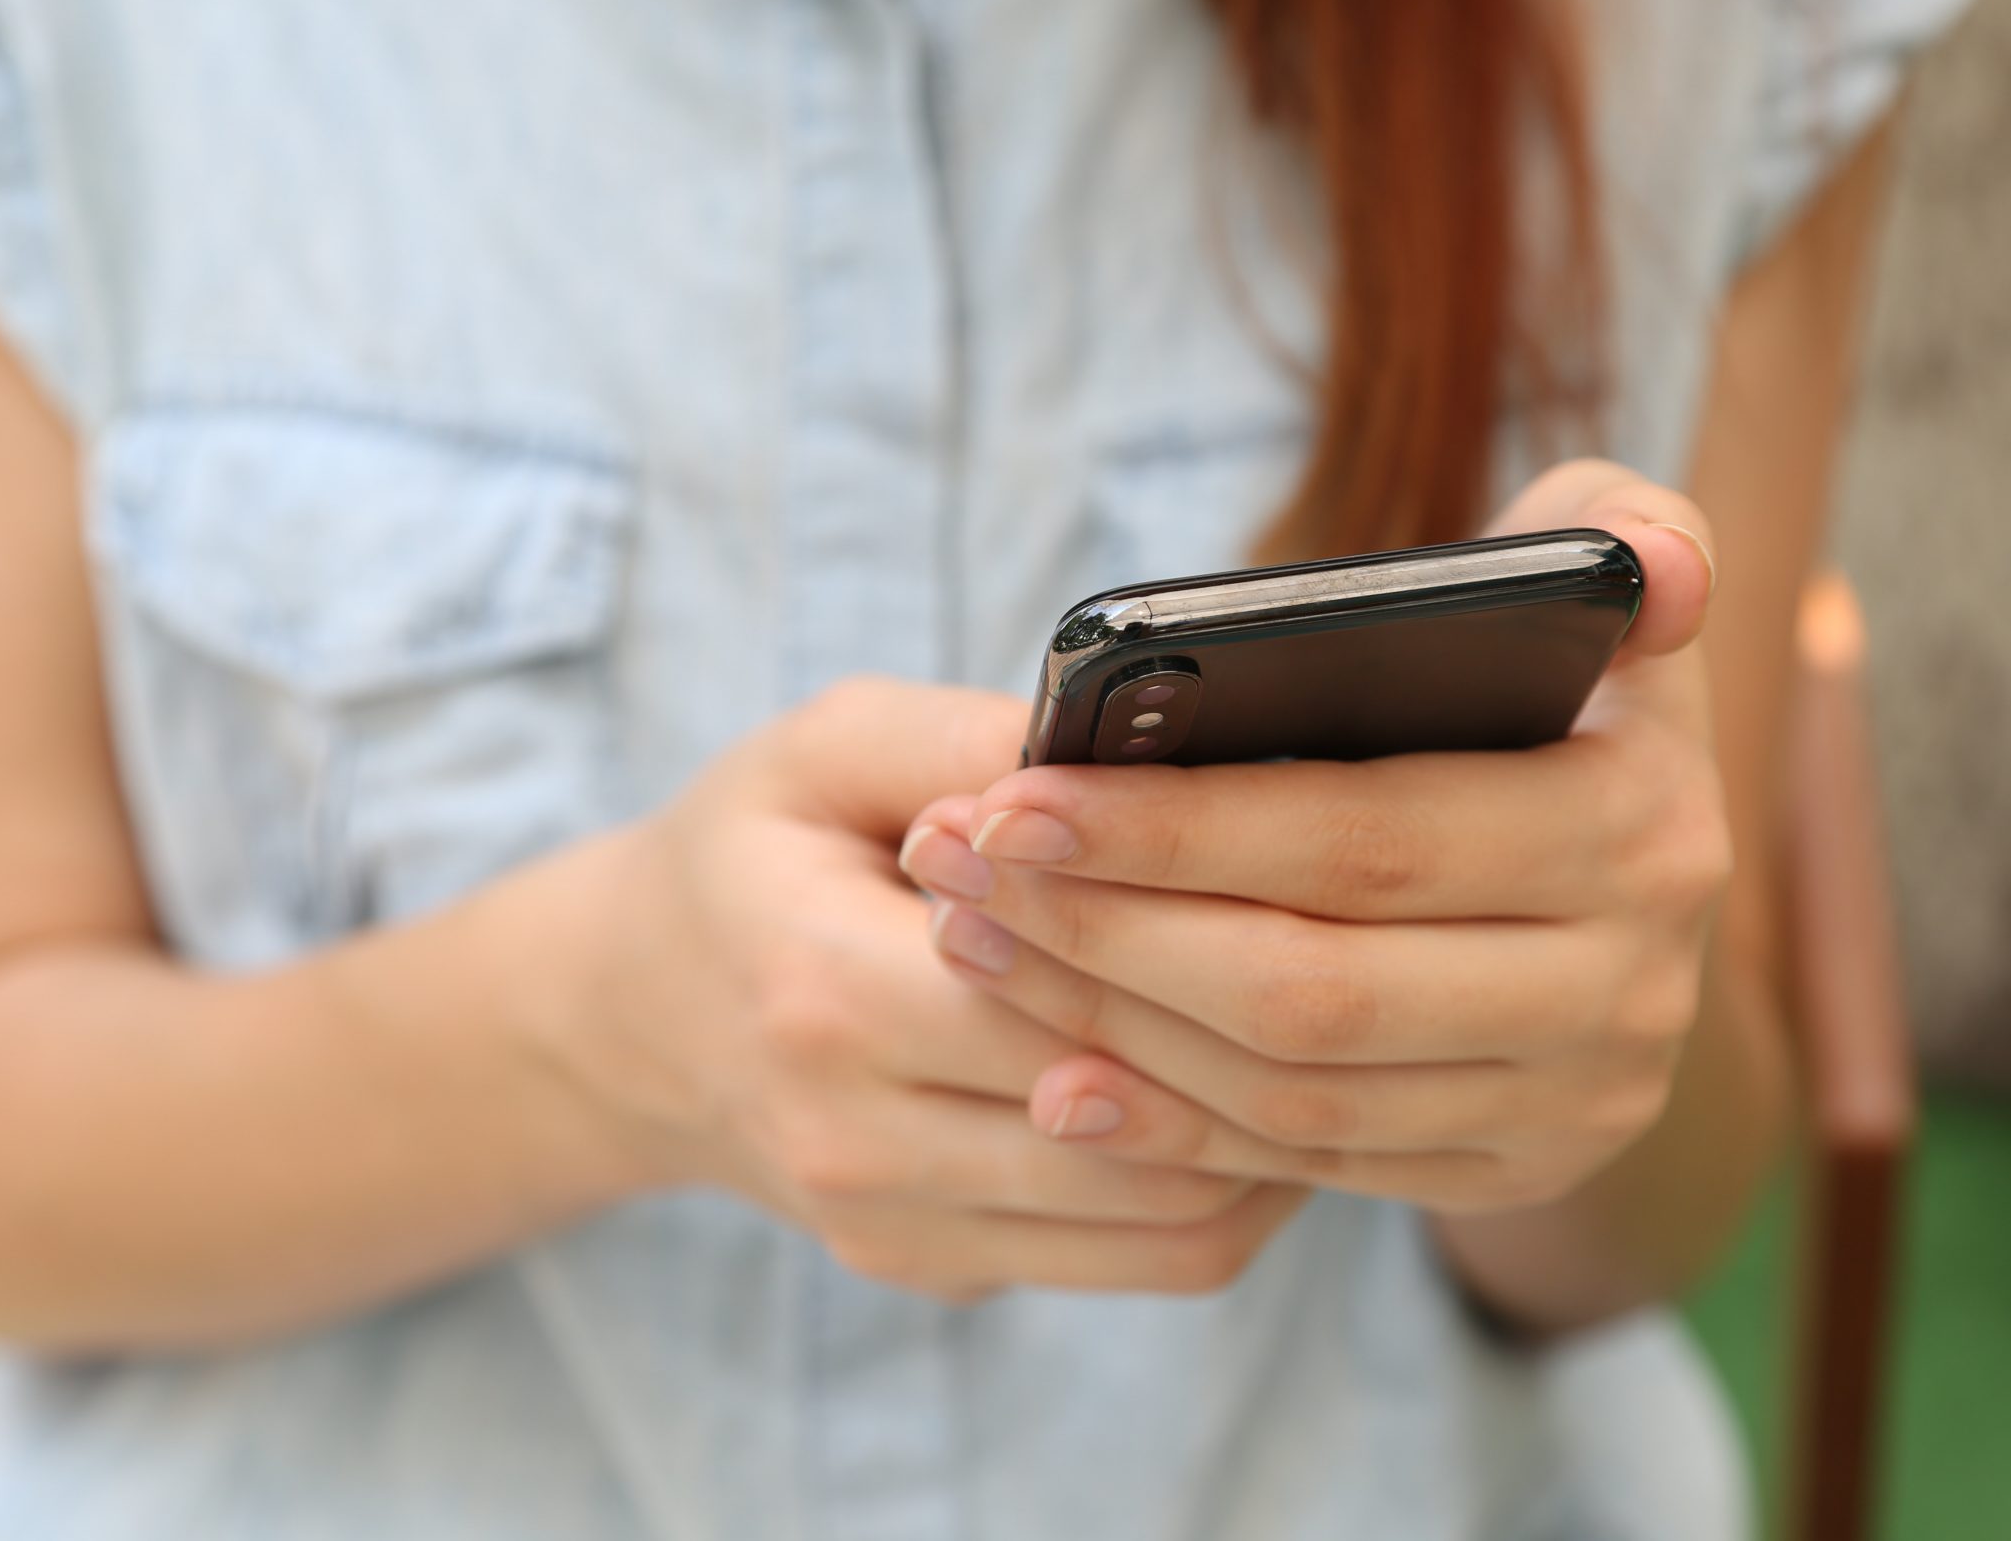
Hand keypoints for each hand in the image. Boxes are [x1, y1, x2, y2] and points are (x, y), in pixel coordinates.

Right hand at [543, 677, 1308, 1301]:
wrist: (636, 1017)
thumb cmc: (754, 853)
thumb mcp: (827, 747)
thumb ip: (972, 740)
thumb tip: (1144, 750)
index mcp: (824, 990)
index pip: (1069, 995)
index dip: (1202, 941)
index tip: (1311, 876)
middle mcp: (855, 1139)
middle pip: (1140, 1122)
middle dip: (1269, 1044)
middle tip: (1375, 961)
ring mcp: (896, 1228)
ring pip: (1167, 1223)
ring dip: (1279, 1137)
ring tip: (1343, 1035)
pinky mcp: (936, 1271)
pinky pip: (1138, 1262)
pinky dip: (1230, 1189)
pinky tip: (1270, 1098)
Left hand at [897, 461, 1728, 1213]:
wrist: (1631, 882)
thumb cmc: (1562, 691)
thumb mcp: (1607, 588)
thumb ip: (1622, 526)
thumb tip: (1647, 564)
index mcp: (1641, 825)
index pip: (1369, 838)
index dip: (1177, 826)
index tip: (1011, 795)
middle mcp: (1630, 986)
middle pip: (1312, 985)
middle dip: (1107, 931)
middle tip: (955, 867)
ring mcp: (1578, 1098)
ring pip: (1297, 1088)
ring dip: (1112, 1025)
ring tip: (976, 940)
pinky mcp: (1514, 1170)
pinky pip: (1314, 1165)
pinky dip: (1176, 1126)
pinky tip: (1057, 1074)